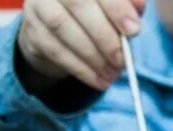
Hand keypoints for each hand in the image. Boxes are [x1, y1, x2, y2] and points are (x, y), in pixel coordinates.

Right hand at [17, 0, 145, 91]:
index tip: (134, 30)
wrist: (57, 28)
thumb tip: (138, 8)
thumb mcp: (114, 7)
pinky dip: (81, 69)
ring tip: (114, 74)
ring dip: (93, 56)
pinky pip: (56, 50)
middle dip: (105, 35)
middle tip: (123, 60)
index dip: (116, 7)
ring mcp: (38, 5)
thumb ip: (127, 4)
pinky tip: (100, 80)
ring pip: (63, 27)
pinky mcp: (33, 30)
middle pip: (78, 4)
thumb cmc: (96, 13)